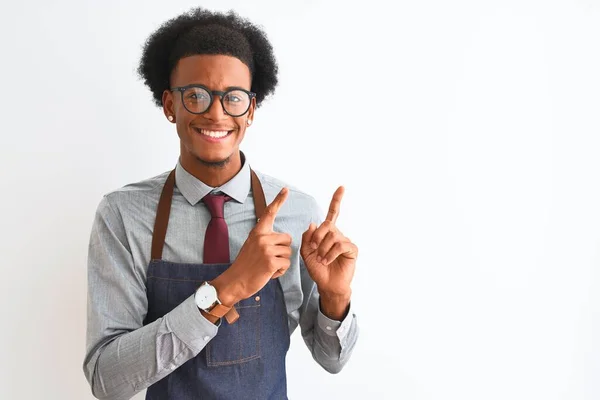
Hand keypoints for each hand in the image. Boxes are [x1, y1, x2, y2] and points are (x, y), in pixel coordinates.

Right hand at [212, 188, 291, 305]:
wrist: (235, 281)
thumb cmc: (246, 265)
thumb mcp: (252, 245)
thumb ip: (265, 239)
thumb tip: (283, 238)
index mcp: (258, 232)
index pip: (269, 213)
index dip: (278, 200)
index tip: (286, 189)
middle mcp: (262, 237)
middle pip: (288, 239)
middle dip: (283, 250)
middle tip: (268, 259)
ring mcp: (266, 249)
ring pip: (288, 253)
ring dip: (281, 262)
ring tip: (267, 267)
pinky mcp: (271, 261)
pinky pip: (286, 264)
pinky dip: (281, 271)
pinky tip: (269, 273)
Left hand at [300, 187, 357, 298]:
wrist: (327, 285)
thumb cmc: (318, 269)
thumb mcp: (306, 252)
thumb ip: (307, 237)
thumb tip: (313, 223)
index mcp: (327, 232)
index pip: (332, 213)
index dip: (336, 200)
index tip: (342, 187)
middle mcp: (338, 234)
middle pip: (327, 224)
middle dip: (317, 236)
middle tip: (314, 249)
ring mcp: (346, 241)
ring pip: (332, 236)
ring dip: (323, 249)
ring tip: (321, 259)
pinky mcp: (352, 250)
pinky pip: (340, 245)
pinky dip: (330, 253)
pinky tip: (326, 261)